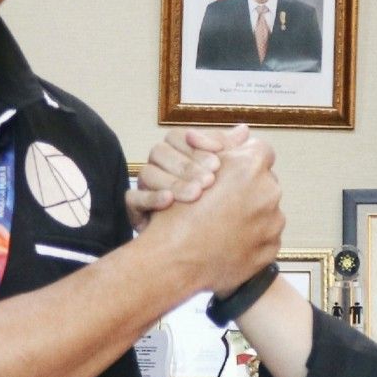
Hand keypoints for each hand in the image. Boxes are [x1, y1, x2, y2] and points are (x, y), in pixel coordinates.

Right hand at [128, 125, 243, 225]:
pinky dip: (151, 198)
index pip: (178, 137)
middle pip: (161, 152)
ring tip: (196, 194)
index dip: (196, 144)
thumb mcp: (223, 177)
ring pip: (147, 173)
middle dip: (188, 166)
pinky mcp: (134, 208)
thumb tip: (244, 131)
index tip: (217, 159)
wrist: (189, 245)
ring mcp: (144, 186)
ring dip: (173, 182)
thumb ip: (230, 154)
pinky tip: (170, 202)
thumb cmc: (208, 206)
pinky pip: (132, 198)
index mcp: (176, 153)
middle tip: (210, 180)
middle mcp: (158, 166)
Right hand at [138, 127, 283, 294]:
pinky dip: (252, 236)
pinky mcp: (271, 247)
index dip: (243, 161)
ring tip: (223, 224)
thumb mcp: (195, 170)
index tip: (229, 174)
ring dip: (250, 213)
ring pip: (266, 209)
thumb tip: (244, 132)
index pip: (260, 150)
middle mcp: (268, 191)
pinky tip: (229, 240)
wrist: (175, 260)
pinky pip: (266, 235)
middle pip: (264, 181)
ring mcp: (273, 221)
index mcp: (251, 167)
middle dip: (247, 189)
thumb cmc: (179, 213)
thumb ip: (226, 149)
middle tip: (223, 202)